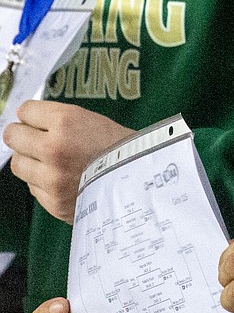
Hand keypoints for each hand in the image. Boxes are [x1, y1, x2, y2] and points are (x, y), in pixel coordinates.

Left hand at [4, 101, 133, 221]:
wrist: (142, 179)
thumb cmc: (121, 147)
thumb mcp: (91, 120)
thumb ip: (58, 120)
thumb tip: (26, 121)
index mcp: (67, 122)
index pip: (26, 111)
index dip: (31, 114)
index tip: (34, 118)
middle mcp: (54, 148)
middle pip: (13, 136)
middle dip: (21, 135)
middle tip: (30, 136)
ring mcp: (51, 177)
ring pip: (18, 164)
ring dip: (29, 160)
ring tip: (49, 160)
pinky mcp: (52, 201)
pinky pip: (33, 187)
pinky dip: (43, 182)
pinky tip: (62, 177)